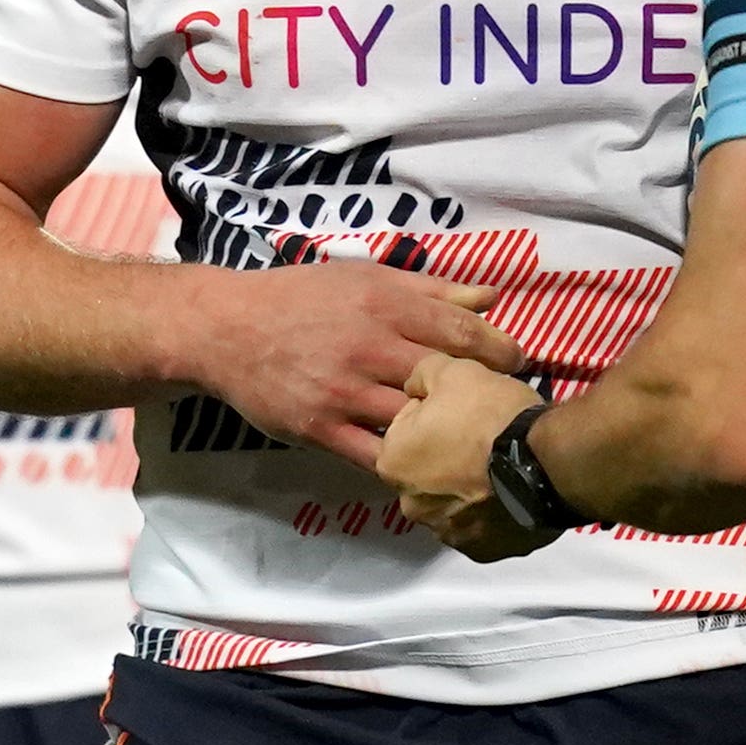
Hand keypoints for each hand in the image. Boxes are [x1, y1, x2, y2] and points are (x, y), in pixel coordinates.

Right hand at [181, 258, 523, 468]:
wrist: (226, 330)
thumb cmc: (300, 299)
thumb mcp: (364, 279)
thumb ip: (429, 290)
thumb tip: (490, 298)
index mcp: (385, 307)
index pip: (463, 332)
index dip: (500, 351)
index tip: (519, 363)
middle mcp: (370, 349)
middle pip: (448, 379)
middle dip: (485, 395)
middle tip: (507, 406)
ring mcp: (344, 393)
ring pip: (416, 421)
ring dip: (449, 433)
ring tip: (474, 439)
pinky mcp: (321, 429)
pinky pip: (375, 455)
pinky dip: (406, 463)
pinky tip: (427, 465)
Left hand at [383, 355, 552, 558]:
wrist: (547, 463)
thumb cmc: (491, 416)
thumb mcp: (452, 371)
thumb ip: (421, 375)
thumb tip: (415, 388)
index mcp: (392, 462)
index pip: (408, 429)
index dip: (437, 414)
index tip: (465, 412)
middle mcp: (409, 505)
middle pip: (428, 469)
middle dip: (449, 455)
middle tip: (485, 438)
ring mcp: (446, 533)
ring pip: (453, 500)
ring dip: (470, 487)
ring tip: (503, 466)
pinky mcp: (481, 551)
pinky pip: (482, 525)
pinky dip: (493, 512)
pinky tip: (513, 492)